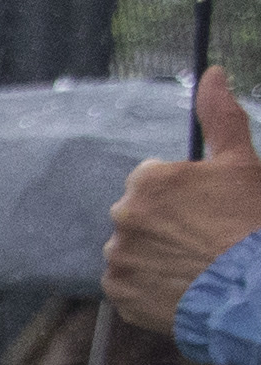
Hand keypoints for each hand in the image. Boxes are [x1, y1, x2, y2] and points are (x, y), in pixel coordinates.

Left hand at [107, 68, 260, 336]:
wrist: (248, 287)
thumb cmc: (249, 220)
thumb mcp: (241, 160)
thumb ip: (220, 115)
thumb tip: (213, 72)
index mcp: (147, 180)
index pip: (155, 181)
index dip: (185, 195)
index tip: (208, 210)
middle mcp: (122, 215)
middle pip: (141, 214)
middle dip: (166, 222)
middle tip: (204, 238)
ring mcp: (117, 256)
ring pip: (133, 248)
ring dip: (155, 253)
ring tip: (194, 262)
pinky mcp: (117, 292)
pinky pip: (127, 283)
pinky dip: (148, 283)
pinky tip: (180, 283)